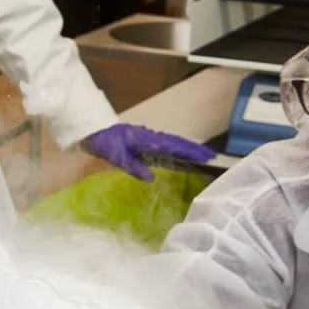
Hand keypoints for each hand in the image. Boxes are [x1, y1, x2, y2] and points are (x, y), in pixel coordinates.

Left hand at [81, 124, 217, 182]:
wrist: (96, 130)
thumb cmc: (106, 143)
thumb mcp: (116, 157)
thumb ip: (133, 166)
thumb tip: (151, 178)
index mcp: (147, 140)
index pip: (173, 145)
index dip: (190, 151)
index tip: (205, 156)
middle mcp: (152, 137)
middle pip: (178, 142)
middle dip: (195, 149)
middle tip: (212, 156)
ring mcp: (150, 138)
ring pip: (173, 142)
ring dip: (189, 148)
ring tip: (203, 155)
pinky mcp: (146, 141)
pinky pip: (166, 144)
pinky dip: (178, 148)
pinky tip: (183, 154)